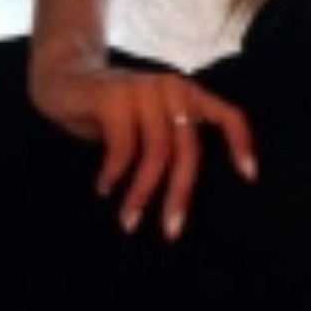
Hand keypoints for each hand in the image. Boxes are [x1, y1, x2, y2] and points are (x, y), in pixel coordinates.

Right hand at [30, 57, 256, 239]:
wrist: (61, 80)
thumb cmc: (111, 112)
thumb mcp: (149, 125)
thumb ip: (171, 144)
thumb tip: (185, 195)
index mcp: (188, 95)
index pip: (229, 115)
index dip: (241, 144)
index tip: (249, 177)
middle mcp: (172, 88)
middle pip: (188, 149)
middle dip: (179, 194)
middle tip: (171, 230)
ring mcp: (144, 88)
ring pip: (156, 153)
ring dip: (141, 193)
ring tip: (129, 221)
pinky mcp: (114, 95)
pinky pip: (123, 147)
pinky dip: (114, 175)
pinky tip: (104, 188)